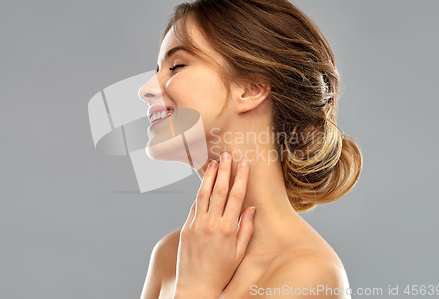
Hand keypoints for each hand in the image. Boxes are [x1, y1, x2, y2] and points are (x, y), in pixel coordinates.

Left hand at [173, 151, 255, 297]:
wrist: (196, 286)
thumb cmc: (221, 272)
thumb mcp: (240, 253)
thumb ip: (246, 229)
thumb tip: (251, 208)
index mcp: (227, 229)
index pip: (236, 196)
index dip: (240, 178)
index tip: (243, 164)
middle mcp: (211, 224)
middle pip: (219, 190)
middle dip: (224, 170)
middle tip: (226, 154)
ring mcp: (196, 224)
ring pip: (203, 194)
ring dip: (209, 176)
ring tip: (213, 161)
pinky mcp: (186, 228)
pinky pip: (194, 206)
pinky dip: (200, 193)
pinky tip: (204, 183)